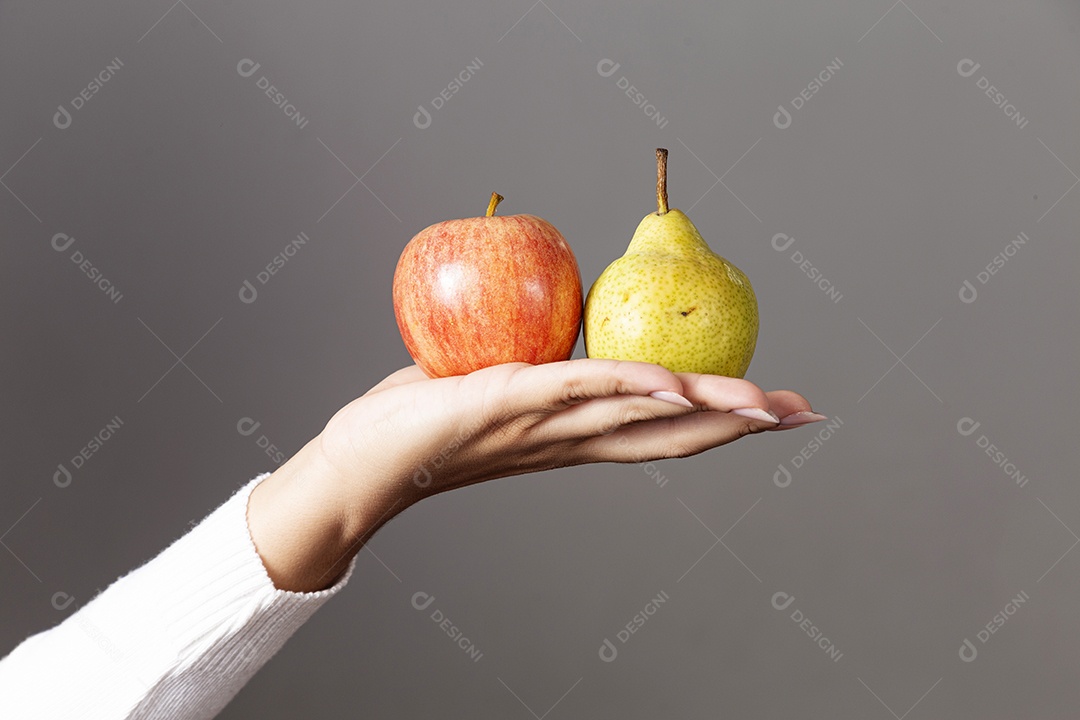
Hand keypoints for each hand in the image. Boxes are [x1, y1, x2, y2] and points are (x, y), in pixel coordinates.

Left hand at [247, 360, 823, 590]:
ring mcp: (542, 426)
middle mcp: (568, 439)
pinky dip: (627, 385)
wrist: (360, 463)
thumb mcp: (496, 387)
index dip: (719, 423)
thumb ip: (535, 368)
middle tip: (804, 413)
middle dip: (739, 424)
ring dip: (705, 408)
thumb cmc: (423, 421)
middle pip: (669, 432)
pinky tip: (671, 380)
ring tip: (765, 404)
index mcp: (572, 437)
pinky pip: (576, 389)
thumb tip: (555, 334)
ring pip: (638, 414)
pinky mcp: (506, 402)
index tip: (774, 412)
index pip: (660, 431)